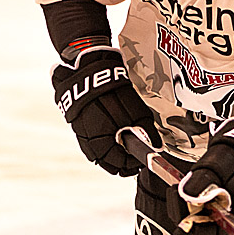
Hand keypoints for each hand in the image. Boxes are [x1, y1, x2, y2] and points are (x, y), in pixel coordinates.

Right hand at [51, 47, 158, 176]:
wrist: (90, 69)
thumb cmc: (115, 91)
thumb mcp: (137, 112)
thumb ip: (146, 132)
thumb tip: (156, 147)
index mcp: (101, 140)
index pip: (117, 163)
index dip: (131, 165)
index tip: (141, 163)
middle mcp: (88, 139)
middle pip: (104, 161)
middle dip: (120, 162)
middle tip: (133, 160)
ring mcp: (80, 131)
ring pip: (95, 152)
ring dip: (109, 154)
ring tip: (124, 150)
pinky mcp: (77, 122)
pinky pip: (88, 141)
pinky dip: (100, 143)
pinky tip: (110, 138)